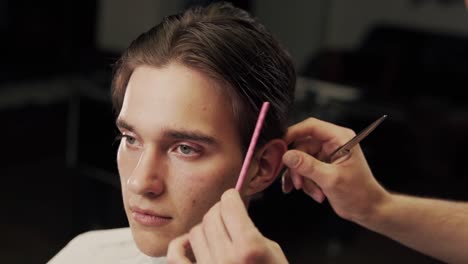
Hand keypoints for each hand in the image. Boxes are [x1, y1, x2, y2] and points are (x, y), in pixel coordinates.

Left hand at [167, 189, 287, 263]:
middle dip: (220, 211)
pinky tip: (192, 244)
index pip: (229, 204)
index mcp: (249, 248)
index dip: (232, 198)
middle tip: (228, 216)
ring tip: (219, 235)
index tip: (233, 198)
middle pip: (211, 216)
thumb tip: (231, 212)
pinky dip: (181, 245)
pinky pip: (175, 255)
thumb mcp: (272, 251)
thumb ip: (249, 230)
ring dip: (206, 228)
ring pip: (196, 231)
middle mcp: (226, 259)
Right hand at [281, 118, 389, 223]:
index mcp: (340, 138)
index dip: (293, 133)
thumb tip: (287, 155)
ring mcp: (326, 154)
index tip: (278, 145)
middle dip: (299, 167)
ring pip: (300, 159)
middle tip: (299, 183)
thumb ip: (307, 166)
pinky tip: (312, 193)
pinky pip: (303, 169)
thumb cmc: (359, 193)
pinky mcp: (321, 165)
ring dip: (302, 178)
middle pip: (302, 145)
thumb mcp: (331, 179)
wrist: (367, 209)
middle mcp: (332, 143)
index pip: (311, 126)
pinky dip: (304, 182)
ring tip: (314, 192)